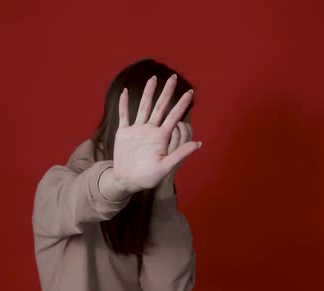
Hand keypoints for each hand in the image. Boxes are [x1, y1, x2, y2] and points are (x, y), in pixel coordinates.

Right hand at [112, 74, 200, 193]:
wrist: (128, 181)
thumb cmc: (148, 177)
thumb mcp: (166, 167)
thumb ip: (180, 154)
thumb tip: (199, 144)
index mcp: (161, 136)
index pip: (174, 116)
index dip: (182, 104)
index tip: (191, 92)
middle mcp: (151, 130)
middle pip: (160, 106)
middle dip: (167, 92)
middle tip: (174, 77)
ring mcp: (137, 130)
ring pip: (144, 107)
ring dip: (148, 93)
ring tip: (153, 78)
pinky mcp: (124, 133)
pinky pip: (124, 115)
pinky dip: (124, 104)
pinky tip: (125, 92)